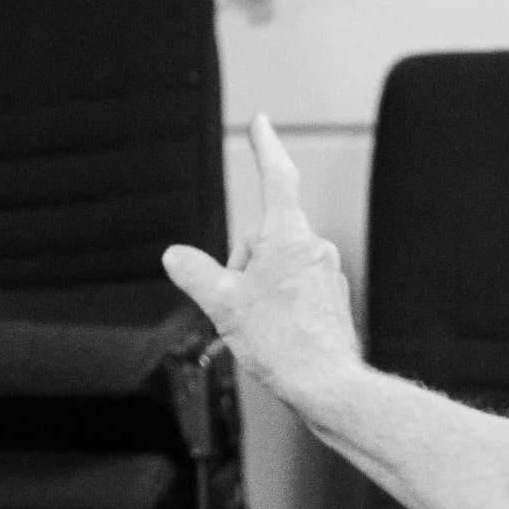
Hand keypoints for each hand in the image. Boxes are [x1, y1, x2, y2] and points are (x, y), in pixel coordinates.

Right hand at [163, 114, 362, 423]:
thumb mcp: (223, 304)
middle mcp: (314, 249)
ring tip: (260, 330)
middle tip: (238, 307)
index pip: (275, 176)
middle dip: (241, 267)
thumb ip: (194, 272)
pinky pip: (294, 293)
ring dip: (257, 292)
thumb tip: (176, 257)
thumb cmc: (283, 344)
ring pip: (276, 270)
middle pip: (262, 241)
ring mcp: (327, 276)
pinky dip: (277, 309)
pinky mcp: (333, 302)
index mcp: (288, 236)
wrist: (329, 387)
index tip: (261, 121)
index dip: (264, 145)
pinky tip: (276, 340)